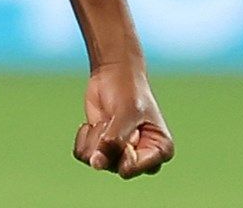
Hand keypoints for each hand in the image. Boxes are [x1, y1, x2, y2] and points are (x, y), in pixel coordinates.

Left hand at [76, 61, 172, 179]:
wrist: (112, 74)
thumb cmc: (128, 90)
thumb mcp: (126, 112)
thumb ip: (115, 140)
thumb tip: (97, 164)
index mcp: (160, 151)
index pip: (134, 169)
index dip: (121, 153)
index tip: (127, 132)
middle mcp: (141, 159)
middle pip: (113, 167)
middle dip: (107, 141)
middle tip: (115, 120)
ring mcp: (119, 156)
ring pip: (96, 162)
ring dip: (95, 137)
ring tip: (108, 120)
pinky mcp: (101, 150)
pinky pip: (83, 155)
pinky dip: (84, 137)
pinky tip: (95, 124)